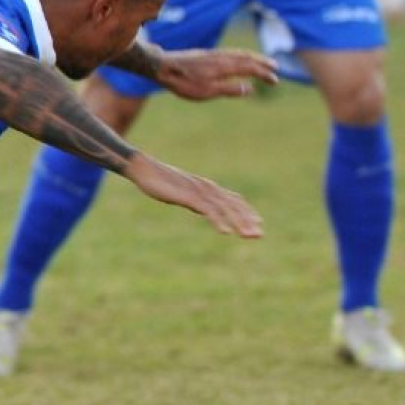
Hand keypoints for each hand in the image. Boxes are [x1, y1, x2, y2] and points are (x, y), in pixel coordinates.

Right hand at [124, 153, 262, 238]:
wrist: (144, 169)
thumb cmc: (159, 180)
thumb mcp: (182, 192)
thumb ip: (195, 199)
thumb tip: (202, 207)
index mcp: (206, 187)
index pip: (233, 199)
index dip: (246, 211)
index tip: (258, 223)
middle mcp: (207, 188)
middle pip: (233, 205)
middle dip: (248, 220)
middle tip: (260, 235)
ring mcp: (199, 191)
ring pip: (224, 209)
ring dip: (239, 223)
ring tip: (249, 236)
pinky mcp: (188, 196)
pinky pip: (208, 210)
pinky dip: (219, 221)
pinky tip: (225, 232)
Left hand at [154, 48, 278, 101]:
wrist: (161, 66)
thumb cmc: (183, 82)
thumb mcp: (207, 91)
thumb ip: (229, 89)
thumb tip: (250, 88)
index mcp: (224, 67)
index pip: (250, 68)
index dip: (264, 74)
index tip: (275, 80)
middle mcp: (221, 57)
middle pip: (247, 57)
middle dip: (263, 63)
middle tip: (276, 68)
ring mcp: (213, 54)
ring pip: (239, 53)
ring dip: (253, 57)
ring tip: (262, 62)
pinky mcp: (206, 54)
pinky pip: (230, 52)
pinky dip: (241, 55)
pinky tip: (239, 59)